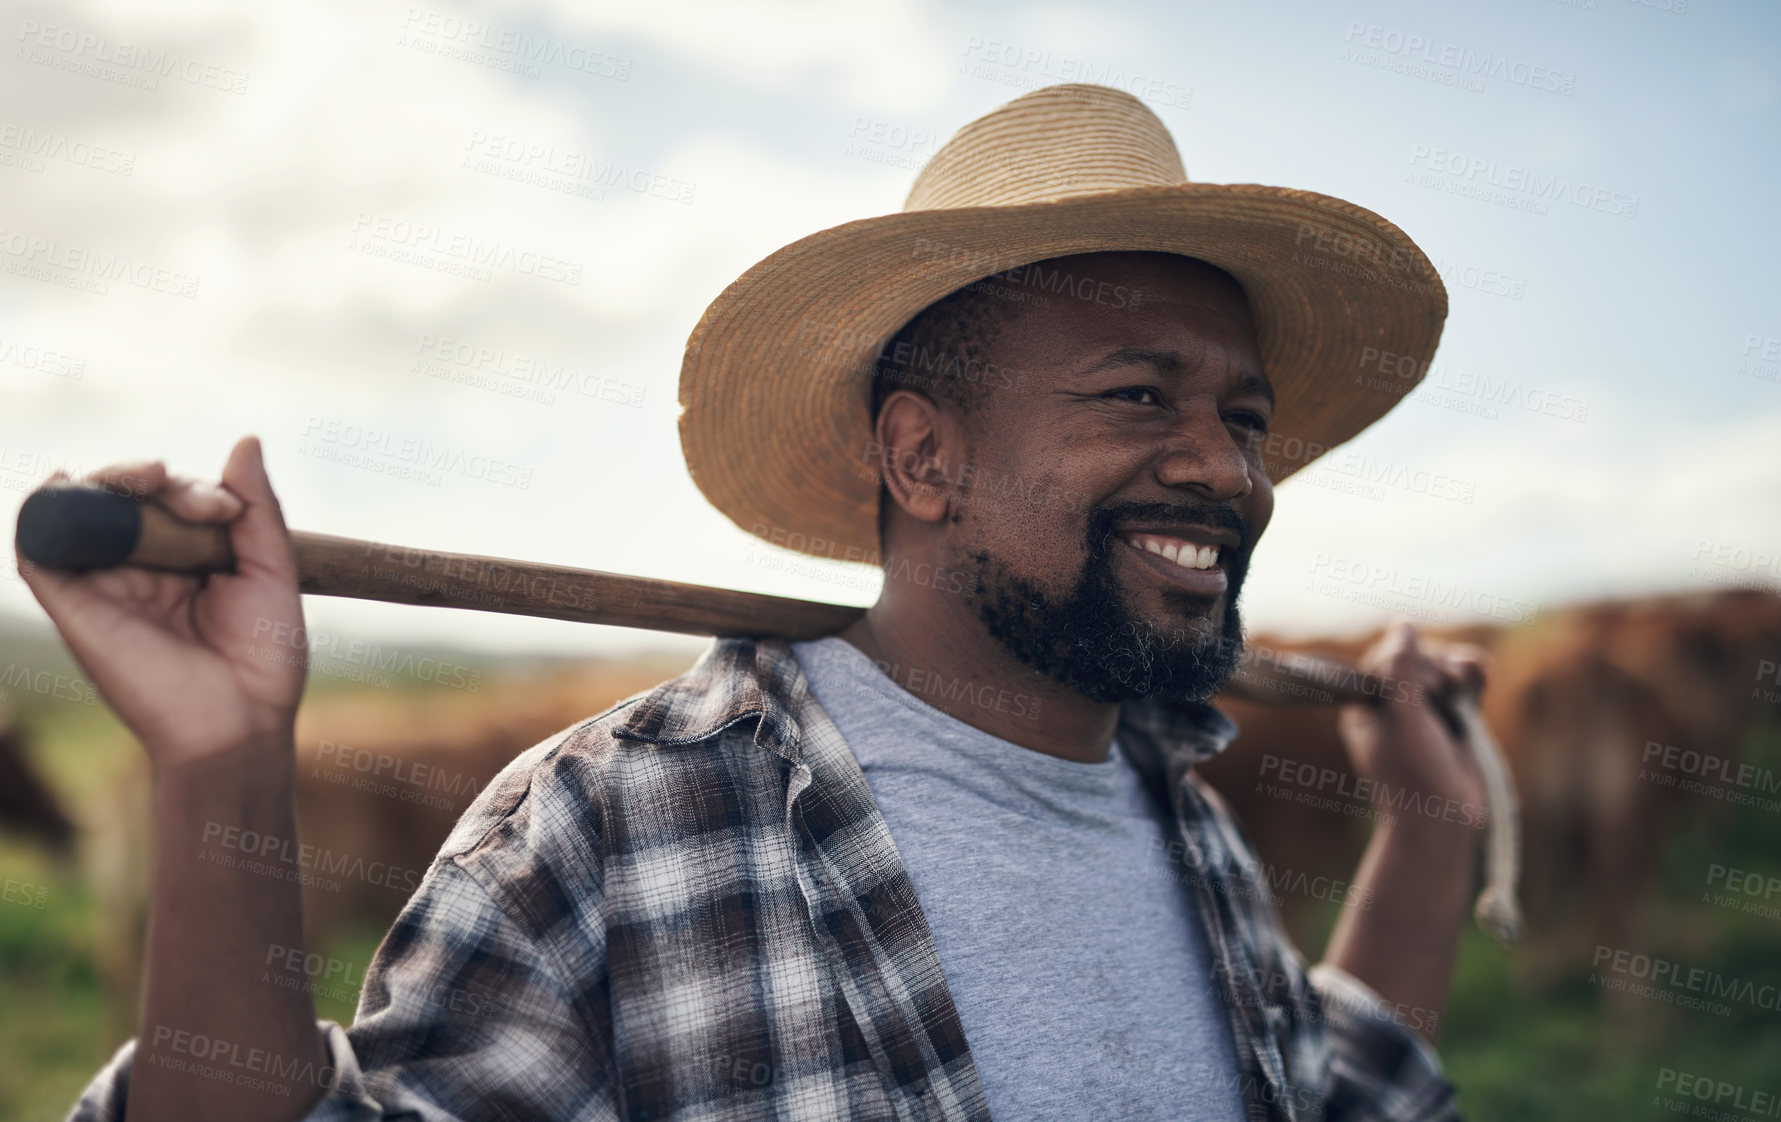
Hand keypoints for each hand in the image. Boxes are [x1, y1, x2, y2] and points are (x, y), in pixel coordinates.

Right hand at [17, 437, 304, 770]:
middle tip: (200, 501)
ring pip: (83, 511)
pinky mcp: (74, 606)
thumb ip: (258, 509)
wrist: (240, 723)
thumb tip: (246, 439)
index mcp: (187, 559)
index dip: (194, 487)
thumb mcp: (272, 572)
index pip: (173, 497)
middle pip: (125, 496)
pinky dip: (43, 513)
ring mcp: (105, 584)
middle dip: (157, 478)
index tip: (227, 509)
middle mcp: (141, 567)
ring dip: (107, 480)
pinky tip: (60, 485)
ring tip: (147, 477)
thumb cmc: (264, 658)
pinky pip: (39, 551)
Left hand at [1336, 621, 1489, 833]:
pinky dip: (1473, 677)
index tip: (1424, 682)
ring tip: (1471, 672)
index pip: (1385, 659)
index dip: (1409, 659)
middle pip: (1418, 661)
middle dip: (1437, 665)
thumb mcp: (1403, 719)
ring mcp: (1426, 715)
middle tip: (1446, 689)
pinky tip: (1482, 670)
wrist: (1442, 824)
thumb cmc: (1413, 775)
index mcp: (1366, 706)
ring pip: (1444, 671)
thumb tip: (1404, 624)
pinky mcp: (1455, 724)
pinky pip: (1464, 689)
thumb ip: (1402, 671)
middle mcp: (1394, 707)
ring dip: (1458, 666)